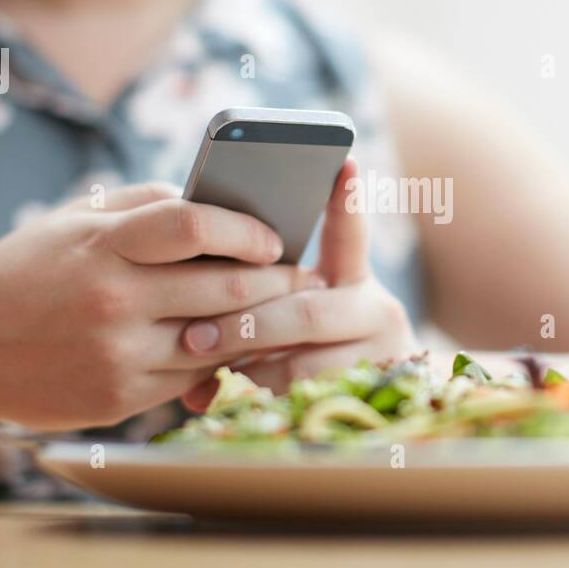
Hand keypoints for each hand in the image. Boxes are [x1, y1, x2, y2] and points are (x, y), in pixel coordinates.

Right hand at [0, 183, 324, 428]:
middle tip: (305, 275)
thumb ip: (140, 205)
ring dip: (260, 325)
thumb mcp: (69, 221)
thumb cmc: (20, 272)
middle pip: (224, 287)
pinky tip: (240, 346)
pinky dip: (222, 360)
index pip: (194, 225)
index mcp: (102, 245)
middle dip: (275, 280)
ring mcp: (118, 355)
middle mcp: (114, 301)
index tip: (274, 235)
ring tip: (286, 311)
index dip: (246, 227)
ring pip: (218, 339)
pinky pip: (192, 376)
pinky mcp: (119, 398)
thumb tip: (210, 202)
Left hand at [179, 158, 417, 408]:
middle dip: (245, 321)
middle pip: (306, 311)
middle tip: (192, 332)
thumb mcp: (309, 303)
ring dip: (239, 362)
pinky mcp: (357, 400)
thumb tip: (208, 259)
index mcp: (357, 279)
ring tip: (192, 359)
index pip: (352, 234)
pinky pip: (291, 401)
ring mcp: (374, 360)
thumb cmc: (315, 342)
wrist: (375, 404)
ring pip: (298, 363)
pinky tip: (201, 397)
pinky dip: (241, 398)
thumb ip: (274, 282)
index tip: (344, 163)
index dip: (349, 203)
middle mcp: (376, 313)